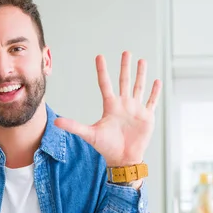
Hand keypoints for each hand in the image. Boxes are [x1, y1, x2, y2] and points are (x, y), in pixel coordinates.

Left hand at [54, 51, 161, 168]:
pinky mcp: (147, 117)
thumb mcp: (89, 134)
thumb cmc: (106, 147)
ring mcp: (136, 110)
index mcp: (110, 106)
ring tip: (142, 61)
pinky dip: (155, 92)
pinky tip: (157, 81)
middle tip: (126, 52)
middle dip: (125, 67)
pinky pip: (152, 101)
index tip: (99, 56)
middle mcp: (123, 104)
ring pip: (139, 87)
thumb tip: (55, 122)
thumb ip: (74, 126)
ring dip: (141, 74)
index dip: (102, 70)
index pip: (105, 84)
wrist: (123, 159)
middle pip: (124, 81)